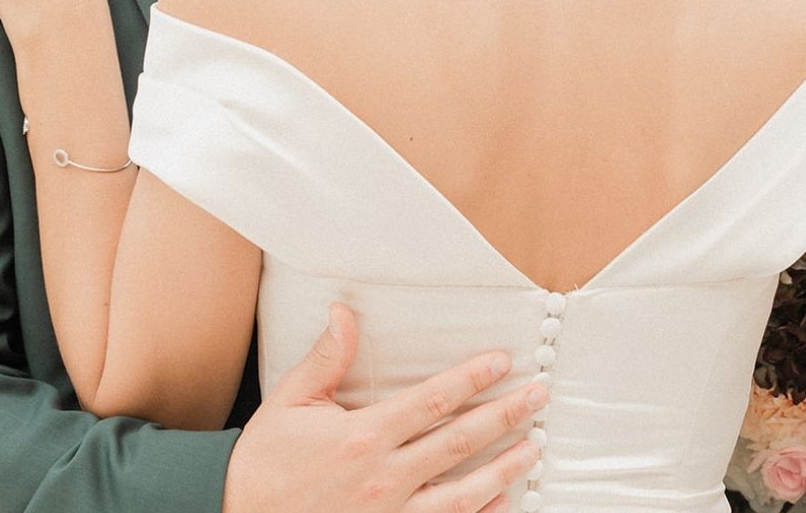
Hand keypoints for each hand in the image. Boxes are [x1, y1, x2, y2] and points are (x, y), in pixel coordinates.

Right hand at [222, 304, 544, 512]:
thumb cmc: (267, 462)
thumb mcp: (291, 401)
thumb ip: (326, 358)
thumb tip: (344, 311)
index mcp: (363, 436)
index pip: (432, 400)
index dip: (471, 379)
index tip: (502, 361)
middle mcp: (384, 478)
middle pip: (458, 442)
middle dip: (504, 416)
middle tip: (538, 396)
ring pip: (462, 492)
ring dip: (503, 468)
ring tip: (533, 447)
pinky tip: (501, 499)